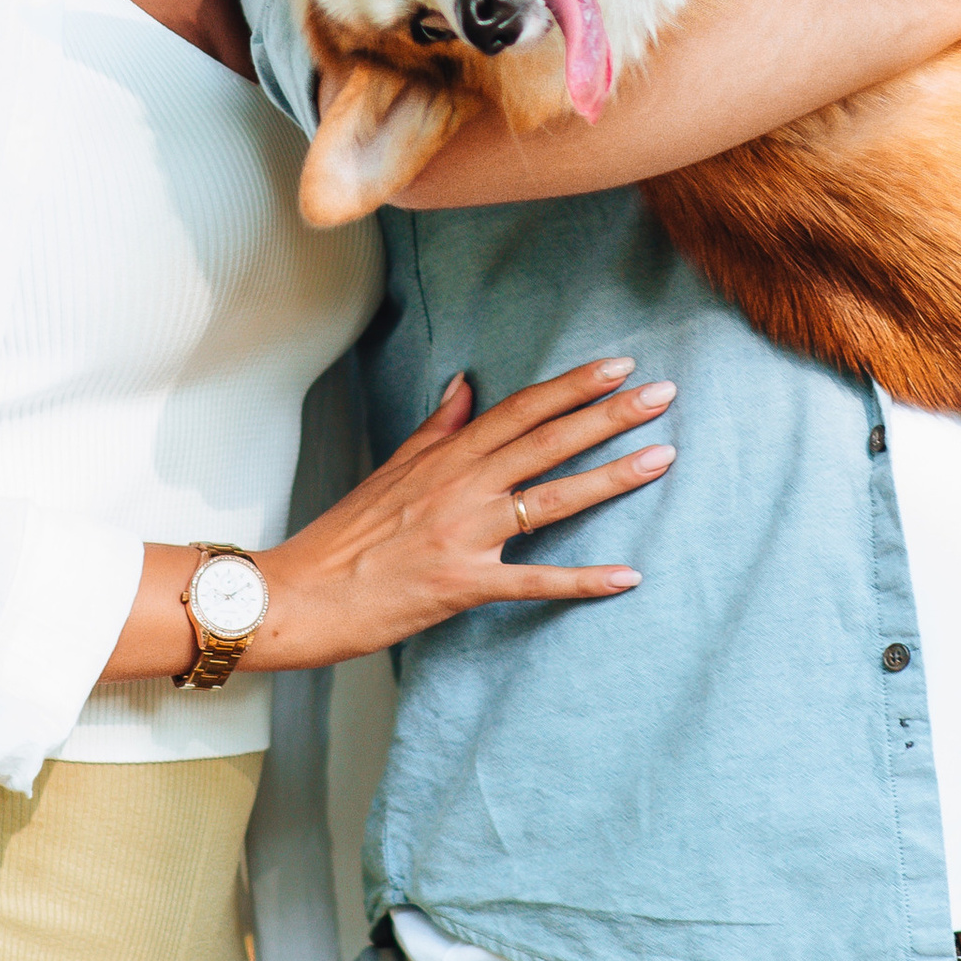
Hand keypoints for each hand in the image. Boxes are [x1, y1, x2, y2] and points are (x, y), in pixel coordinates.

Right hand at [256, 355, 675, 666]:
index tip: (619, 365)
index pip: (520, 409)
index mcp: (445, 457)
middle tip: (662, 392)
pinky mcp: (461, 584)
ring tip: (662, 456)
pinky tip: (627, 576)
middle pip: (546, 441)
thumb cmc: (343, 537)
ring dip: (610, 477)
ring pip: (550, 499)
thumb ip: (437, 428)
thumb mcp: (390, 469)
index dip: (572, 385)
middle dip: (608, 414)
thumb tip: (465, 382)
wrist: (298, 595)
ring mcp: (463, 535)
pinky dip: (581, 580)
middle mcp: (459, 487)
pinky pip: (533, 581)